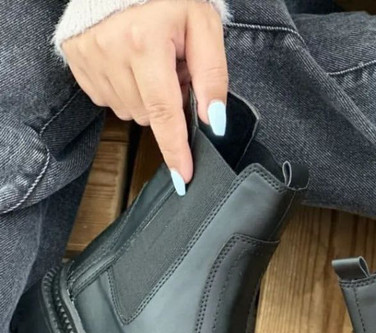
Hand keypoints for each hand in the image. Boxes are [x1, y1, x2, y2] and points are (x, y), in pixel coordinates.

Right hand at [62, 0, 228, 194]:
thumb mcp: (203, 26)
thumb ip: (211, 76)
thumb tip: (214, 122)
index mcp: (144, 42)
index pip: (164, 112)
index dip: (175, 148)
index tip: (182, 177)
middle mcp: (111, 51)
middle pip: (148, 115)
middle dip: (166, 103)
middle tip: (171, 69)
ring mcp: (89, 57)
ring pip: (128, 111)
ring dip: (145, 97)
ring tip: (150, 62)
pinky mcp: (76, 59)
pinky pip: (107, 99)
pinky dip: (124, 89)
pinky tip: (129, 65)